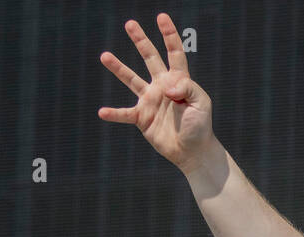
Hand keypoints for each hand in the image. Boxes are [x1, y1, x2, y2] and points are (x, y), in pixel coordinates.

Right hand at [98, 14, 215, 171]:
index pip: (174, 54)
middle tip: (130, 24)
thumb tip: (166, 87)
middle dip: (141, 41)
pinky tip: (102, 112)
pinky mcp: (142, 118)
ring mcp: (150, 101)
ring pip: (131, 80)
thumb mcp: (201, 104)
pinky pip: (124, 114)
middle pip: (150, 58)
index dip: (169, 35)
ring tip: (104, 56)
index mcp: (179, 81)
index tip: (162, 17)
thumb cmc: (200, 126)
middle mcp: (162, 86)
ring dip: (118, 68)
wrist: (193, 151)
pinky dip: (113, 113)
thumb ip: (187, 89)